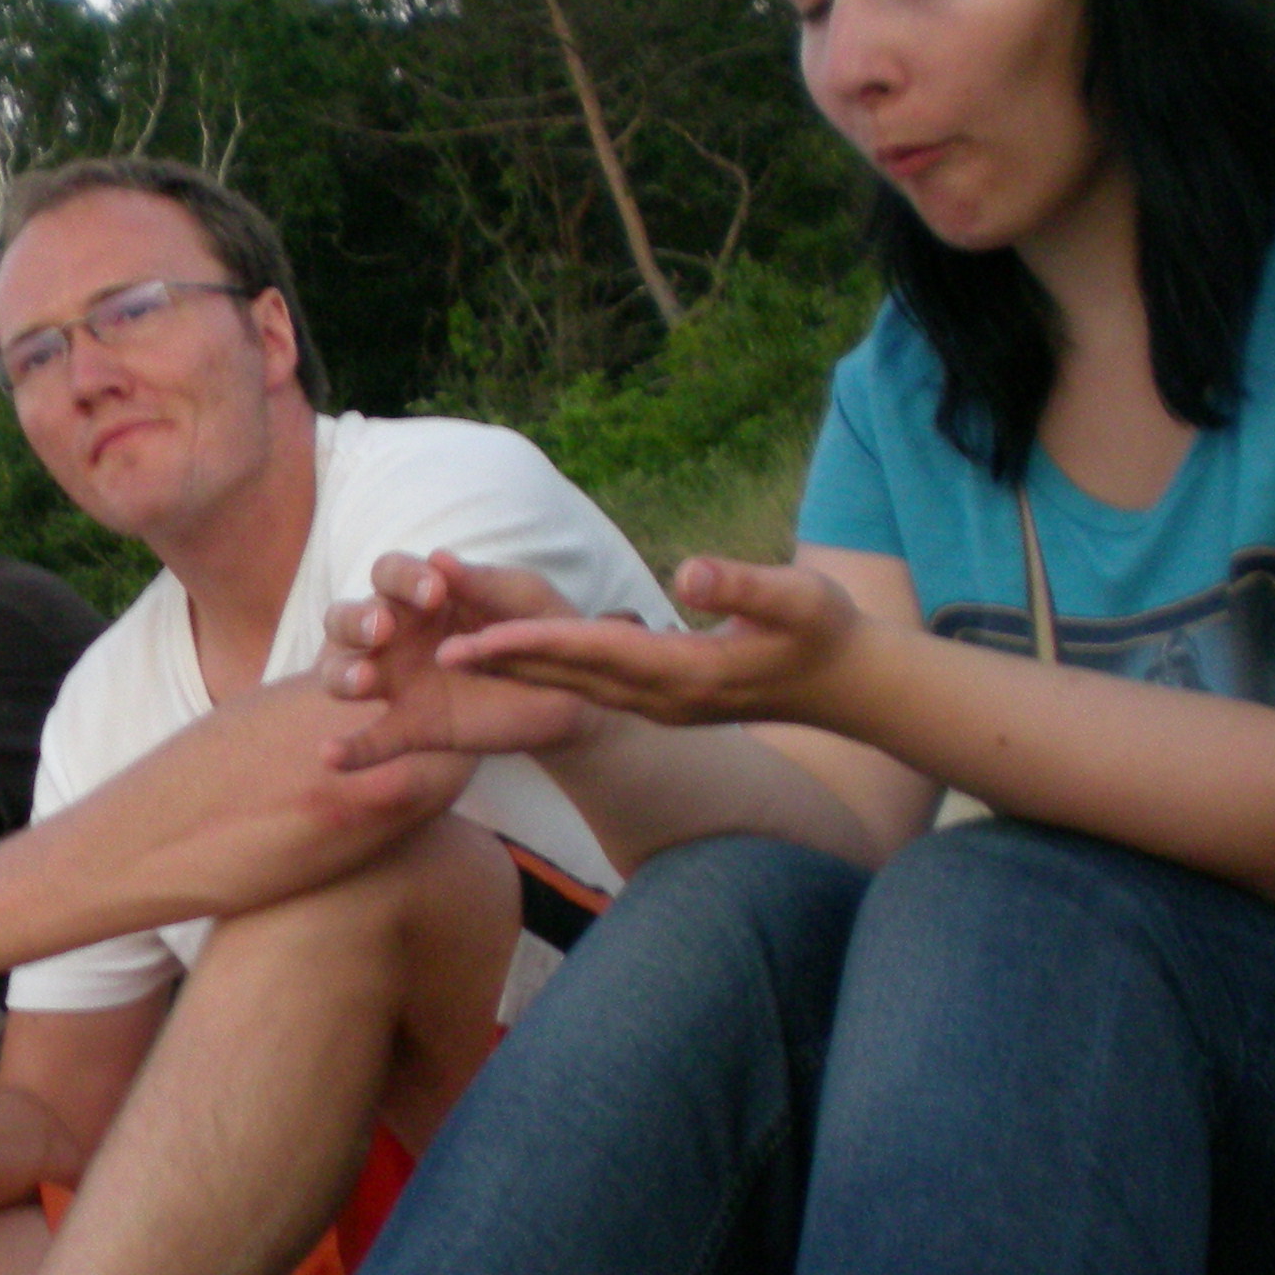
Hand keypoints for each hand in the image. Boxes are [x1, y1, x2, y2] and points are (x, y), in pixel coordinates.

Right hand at [319, 553, 602, 771]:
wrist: (569, 691)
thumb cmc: (537, 629)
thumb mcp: (522, 598)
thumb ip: (483, 582)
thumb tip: (439, 558)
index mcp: (420, 594)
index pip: (389, 574)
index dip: (403, 578)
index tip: (436, 593)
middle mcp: (396, 635)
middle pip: (345, 619)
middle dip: (355, 621)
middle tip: (382, 630)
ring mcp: (398, 683)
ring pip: (342, 672)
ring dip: (343, 673)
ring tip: (365, 681)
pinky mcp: (412, 728)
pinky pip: (372, 740)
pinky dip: (349, 750)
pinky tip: (331, 757)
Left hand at [401, 553, 867, 731]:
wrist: (847, 684)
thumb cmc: (825, 633)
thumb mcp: (797, 600)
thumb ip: (744, 585)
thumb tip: (688, 570)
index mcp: (682, 675)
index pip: (588, 656)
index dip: (526, 644)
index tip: (469, 639)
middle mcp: (657, 697)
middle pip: (562, 675)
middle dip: (496, 659)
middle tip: (428, 647)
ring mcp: (655, 704)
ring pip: (568, 684)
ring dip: (512, 666)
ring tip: (449, 648)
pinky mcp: (657, 699)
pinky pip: (587, 688)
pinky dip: (544, 671)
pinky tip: (509, 655)